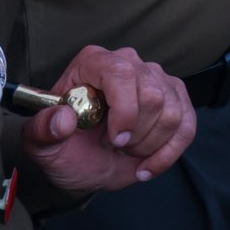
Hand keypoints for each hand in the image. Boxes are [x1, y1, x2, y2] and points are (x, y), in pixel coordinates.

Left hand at [20, 45, 196, 193]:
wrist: (83, 162)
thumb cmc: (63, 146)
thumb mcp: (41, 143)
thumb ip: (44, 130)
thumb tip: (63, 119)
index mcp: (94, 63)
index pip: (121, 73)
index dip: (125, 110)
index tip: (115, 139)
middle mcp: (129, 63)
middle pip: (152, 96)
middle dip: (136, 134)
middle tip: (114, 146)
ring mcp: (157, 79)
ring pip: (172, 113)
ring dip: (150, 144)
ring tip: (127, 150)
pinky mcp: (176, 99)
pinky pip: (187, 126)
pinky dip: (169, 153)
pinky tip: (148, 166)